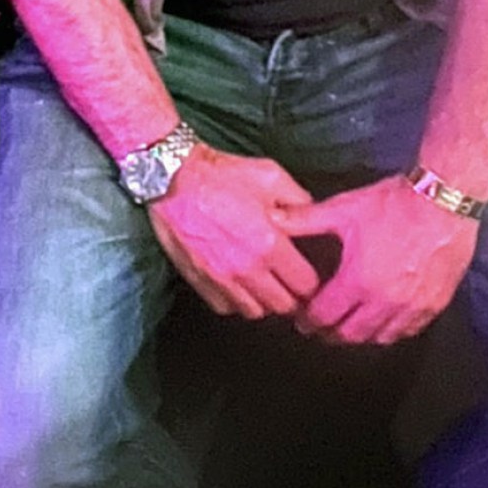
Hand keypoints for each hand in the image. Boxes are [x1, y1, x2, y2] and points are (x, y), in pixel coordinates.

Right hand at [148, 147, 319, 318]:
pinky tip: (238, 284)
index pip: (306, 285)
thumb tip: (314, 217)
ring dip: (263, 301)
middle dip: (292, 296)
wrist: (173, 178)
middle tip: (289, 283)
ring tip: (264, 284)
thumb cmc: (220, 175)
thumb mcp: (271, 177)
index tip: (308, 275)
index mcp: (270, 244)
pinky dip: (235, 301)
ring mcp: (221, 278)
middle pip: (283, 306)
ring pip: (254, 312)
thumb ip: (299, 201)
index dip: (311, 281)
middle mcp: (247, 268)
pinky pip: (226, 307)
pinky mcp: (200, 280)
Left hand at [275, 176, 477, 344]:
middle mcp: (385, 301)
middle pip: (350, 335)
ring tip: (351, 324)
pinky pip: (409, 330)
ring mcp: (412, 306)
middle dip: (331, 333)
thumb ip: (306, 219)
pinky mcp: (435, 303)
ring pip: (380, 338)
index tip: (303, 319)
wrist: (444, 198)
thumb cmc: (394, 203)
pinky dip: (392, 330)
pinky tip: (384, 321)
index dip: (308, 321)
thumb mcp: (345, 208)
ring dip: (362, 335)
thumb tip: (273, 217)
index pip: (324, 316)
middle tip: (322, 327)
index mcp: (358, 280)